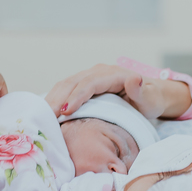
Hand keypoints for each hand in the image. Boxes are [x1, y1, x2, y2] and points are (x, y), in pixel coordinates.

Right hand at [44, 63, 188, 120]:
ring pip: (65, 85)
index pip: (89, 83)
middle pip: (72, 82)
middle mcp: (97, 73)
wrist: (149, 95)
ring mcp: (89, 78)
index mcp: (112, 74)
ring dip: (52, 100)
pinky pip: (65, 90)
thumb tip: (134, 78)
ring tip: (41, 117)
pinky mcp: (83, 85)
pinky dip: (54, 100)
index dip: (76, 96)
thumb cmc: (150, 99)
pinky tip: (46, 114)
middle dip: (57, 99)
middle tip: (45, 117)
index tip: (66, 110)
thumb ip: (141, 91)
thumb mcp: (150, 98)